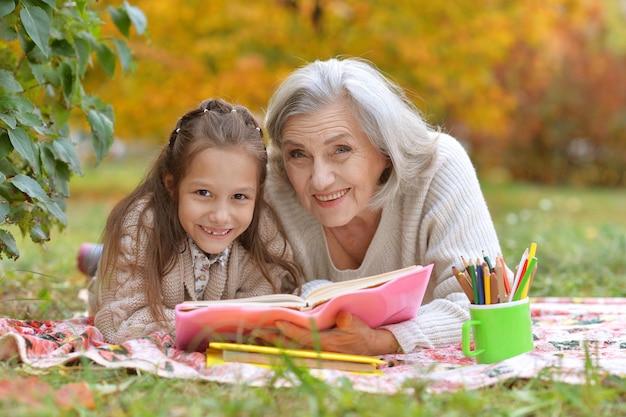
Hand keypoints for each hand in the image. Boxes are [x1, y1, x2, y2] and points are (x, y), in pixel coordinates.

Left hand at [257, 311, 400, 355]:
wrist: (370, 346)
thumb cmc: (363, 333)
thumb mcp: (359, 325)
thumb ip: (350, 321)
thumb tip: (342, 316)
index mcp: (328, 343)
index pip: (304, 337)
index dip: (290, 330)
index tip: (276, 322)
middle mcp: (319, 350)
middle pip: (291, 345)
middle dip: (273, 338)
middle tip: (255, 331)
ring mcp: (316, 352)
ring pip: (290, 348)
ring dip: (273, 342)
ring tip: (255, 335)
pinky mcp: (315, 351)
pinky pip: (293, 348)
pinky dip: (280, 343)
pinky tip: (269, 339)